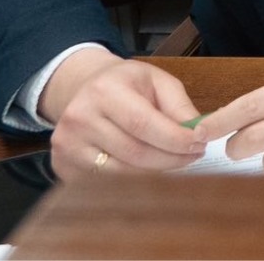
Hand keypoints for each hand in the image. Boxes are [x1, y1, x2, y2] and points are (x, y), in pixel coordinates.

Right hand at [44, 49, 204, 178]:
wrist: (82, 88)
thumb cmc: (126, 84)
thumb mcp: (157, 81)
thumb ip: (179, 105)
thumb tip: (200, 132)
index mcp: (104, 91)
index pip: (143, 124)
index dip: (175, 139)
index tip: (200, 144)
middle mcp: (79, 118)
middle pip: (134, 153)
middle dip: (171, 158)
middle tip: (194, 155)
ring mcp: (67, 145)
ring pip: (121, 173)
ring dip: (156, 172)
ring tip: (177, 161)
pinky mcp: (62, 166)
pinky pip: (106, 183)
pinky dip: (133, 181)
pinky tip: (150, 170)